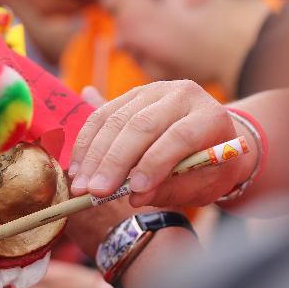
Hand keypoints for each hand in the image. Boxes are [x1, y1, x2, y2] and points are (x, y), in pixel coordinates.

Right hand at [68, 80, 250, 207]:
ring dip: (93, 156)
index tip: (134, 191)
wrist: (211, 140)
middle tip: (96, 192)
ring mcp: (153, 91)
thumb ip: (171, 189)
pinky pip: (100, 117)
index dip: (155, 163)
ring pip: (115, 120)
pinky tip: (77, 169)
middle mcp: (183, 94)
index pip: (180, 136)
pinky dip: (86, 144)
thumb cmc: (210, 169)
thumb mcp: (203, 185)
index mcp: (211, 117)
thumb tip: (135, 197)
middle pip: (142, 125)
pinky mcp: (129, 95)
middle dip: (115, 162)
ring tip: (81, 186)